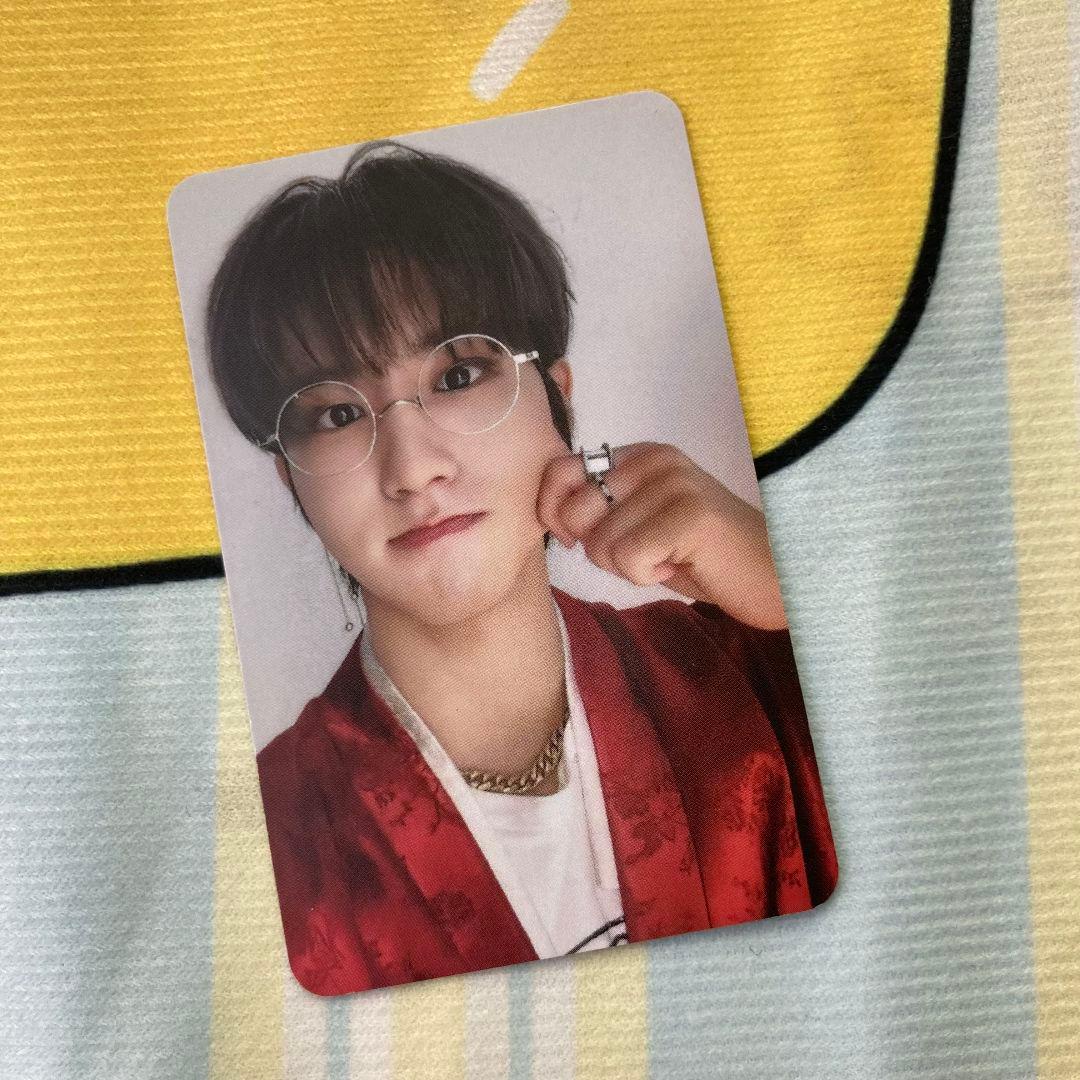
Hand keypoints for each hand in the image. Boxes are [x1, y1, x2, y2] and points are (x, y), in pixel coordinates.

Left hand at [536, 441, 787, 629]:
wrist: (771, 575)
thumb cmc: (700, 557)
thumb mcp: (640, 523)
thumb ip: (599, 511)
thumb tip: (549, 514)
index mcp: (639, 455)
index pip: (558, 470)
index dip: (555, 513)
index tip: (580, 539)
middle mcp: (655, 459)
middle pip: (575, 512)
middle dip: (598, 549)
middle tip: (642, 553)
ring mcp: (674, 482)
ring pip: (601, 543)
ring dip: (627, 567)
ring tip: (668, 558)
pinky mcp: (690, 513)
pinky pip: (628, 559)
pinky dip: (647, 576)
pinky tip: (681, 565)